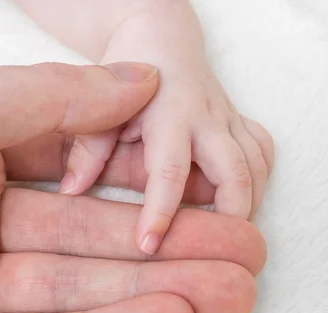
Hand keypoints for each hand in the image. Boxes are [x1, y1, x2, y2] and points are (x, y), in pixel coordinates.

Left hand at [59, 61, 273, 255]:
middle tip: (213, 250)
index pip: (169, 173)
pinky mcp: (238, 118)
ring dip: (249, 201)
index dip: (160, 213)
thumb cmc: (125, 84)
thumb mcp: (101, 113)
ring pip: (256, 164)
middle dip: (230, 215)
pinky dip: (259, 177)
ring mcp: (227, 117)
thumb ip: (88, 151)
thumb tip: (70, 192)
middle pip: (234, 173)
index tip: (148, 246)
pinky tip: (242, 197)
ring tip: (227, 233)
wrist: (158, 40)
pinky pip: (263, 148)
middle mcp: (205, 118)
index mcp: (167, 117)